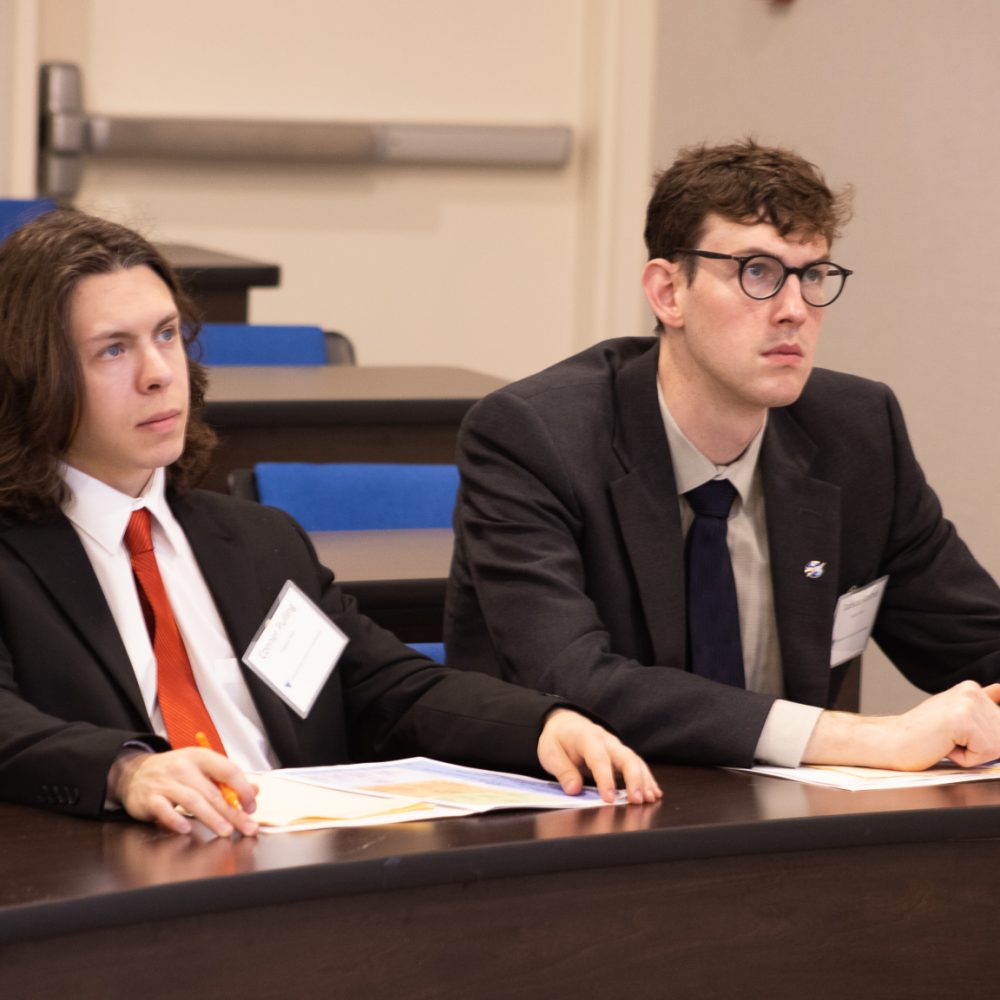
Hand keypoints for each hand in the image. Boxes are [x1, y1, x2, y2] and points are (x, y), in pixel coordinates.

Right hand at [109, 747, 259, 836]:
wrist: (134, 772)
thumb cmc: (173, 771)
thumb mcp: (201, 767)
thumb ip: (227, 780)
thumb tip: (254, 791)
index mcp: (201, 757)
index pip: (228, 770)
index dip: (243, 789)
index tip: (251, 806)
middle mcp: (183, 767)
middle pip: (213, 792)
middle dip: (232, 812)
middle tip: (246, 826)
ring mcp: (165, 782)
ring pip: (193, 801)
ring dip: (212, 818)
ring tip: (225, 830)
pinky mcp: (149, 798)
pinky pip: (164, 810)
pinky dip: (175, 820)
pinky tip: (186, 829)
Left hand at [537, 708, 661, 803]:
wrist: (564, 724)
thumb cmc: (557, 739)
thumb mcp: (550, 752)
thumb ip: (562, 770)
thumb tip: (574, 789)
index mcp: (586, 737)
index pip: (599, 758)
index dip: (605, 779)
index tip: (609, 798)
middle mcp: (606, 740)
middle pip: (625, 757)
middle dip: (634, 779)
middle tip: (636, 800)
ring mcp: (616, 746)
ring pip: (635, 761)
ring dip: (644, 780)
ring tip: (649, 799)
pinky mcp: (621, 755)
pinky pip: (637, 765)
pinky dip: (647, 779)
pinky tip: (653, 793)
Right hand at [804, 680, 999, 770]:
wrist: (890, 742)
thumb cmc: (921, 737)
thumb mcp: (956, 718)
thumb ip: (983, 710)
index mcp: (972, 689)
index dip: (989, 737)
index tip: (960, 733)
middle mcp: (972, 691)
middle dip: (982, 749)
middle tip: (950, 742)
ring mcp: (967, 703)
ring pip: (998, 745)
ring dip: (974, 755)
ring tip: (946, 744)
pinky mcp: (962, 719)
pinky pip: (986, 752)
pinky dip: (966, 759)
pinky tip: (943, 746)